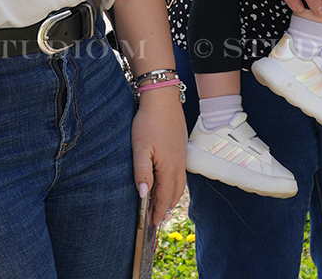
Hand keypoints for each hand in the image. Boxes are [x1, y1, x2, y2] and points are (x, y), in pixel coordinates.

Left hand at [130, 88, 186, 225]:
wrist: (163, 99)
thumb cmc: (149, 122)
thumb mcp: (140, 147)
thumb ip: (142, 171)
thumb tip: (143, 194)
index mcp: (169, 167)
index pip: (165, 196)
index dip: (159, 210)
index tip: (152, 223)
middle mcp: (179, 164)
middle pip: (176, 192)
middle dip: (166, 206)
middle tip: (157, 218)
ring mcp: (182, 156)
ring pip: (180, 183)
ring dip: (172, 195)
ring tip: (162, 204)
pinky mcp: (181, 148)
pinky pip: (180, 172)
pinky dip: (174, 183)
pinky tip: (166, 181)